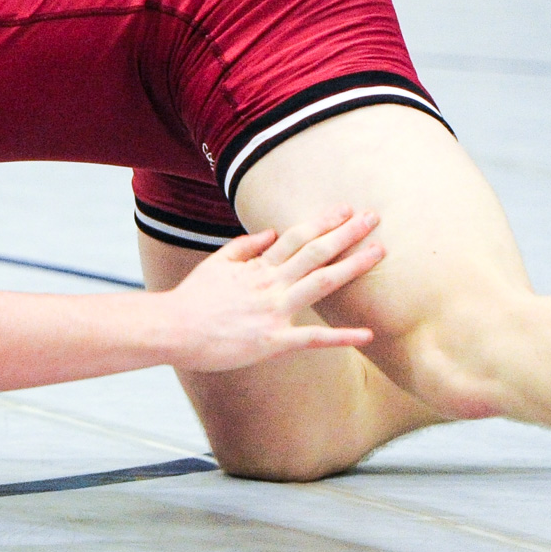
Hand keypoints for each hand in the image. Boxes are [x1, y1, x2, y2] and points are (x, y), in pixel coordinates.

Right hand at [165, 206, 382, 371]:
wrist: (171, 329)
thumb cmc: (191, 299)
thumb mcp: (215, 264)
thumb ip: (244, 247)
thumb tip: (271, 232)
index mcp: (256, 267)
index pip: (296, 237)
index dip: (323, 222)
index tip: (346, 209)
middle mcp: (269, 285)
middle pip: (315, 253)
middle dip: (347, 234)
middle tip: (373, 218)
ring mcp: (273, 312)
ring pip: (320, 284)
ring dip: (352, 267)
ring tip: (379, 253)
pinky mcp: (273, 342)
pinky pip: (313, 339)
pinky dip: (341, 337)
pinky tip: (367, 334)